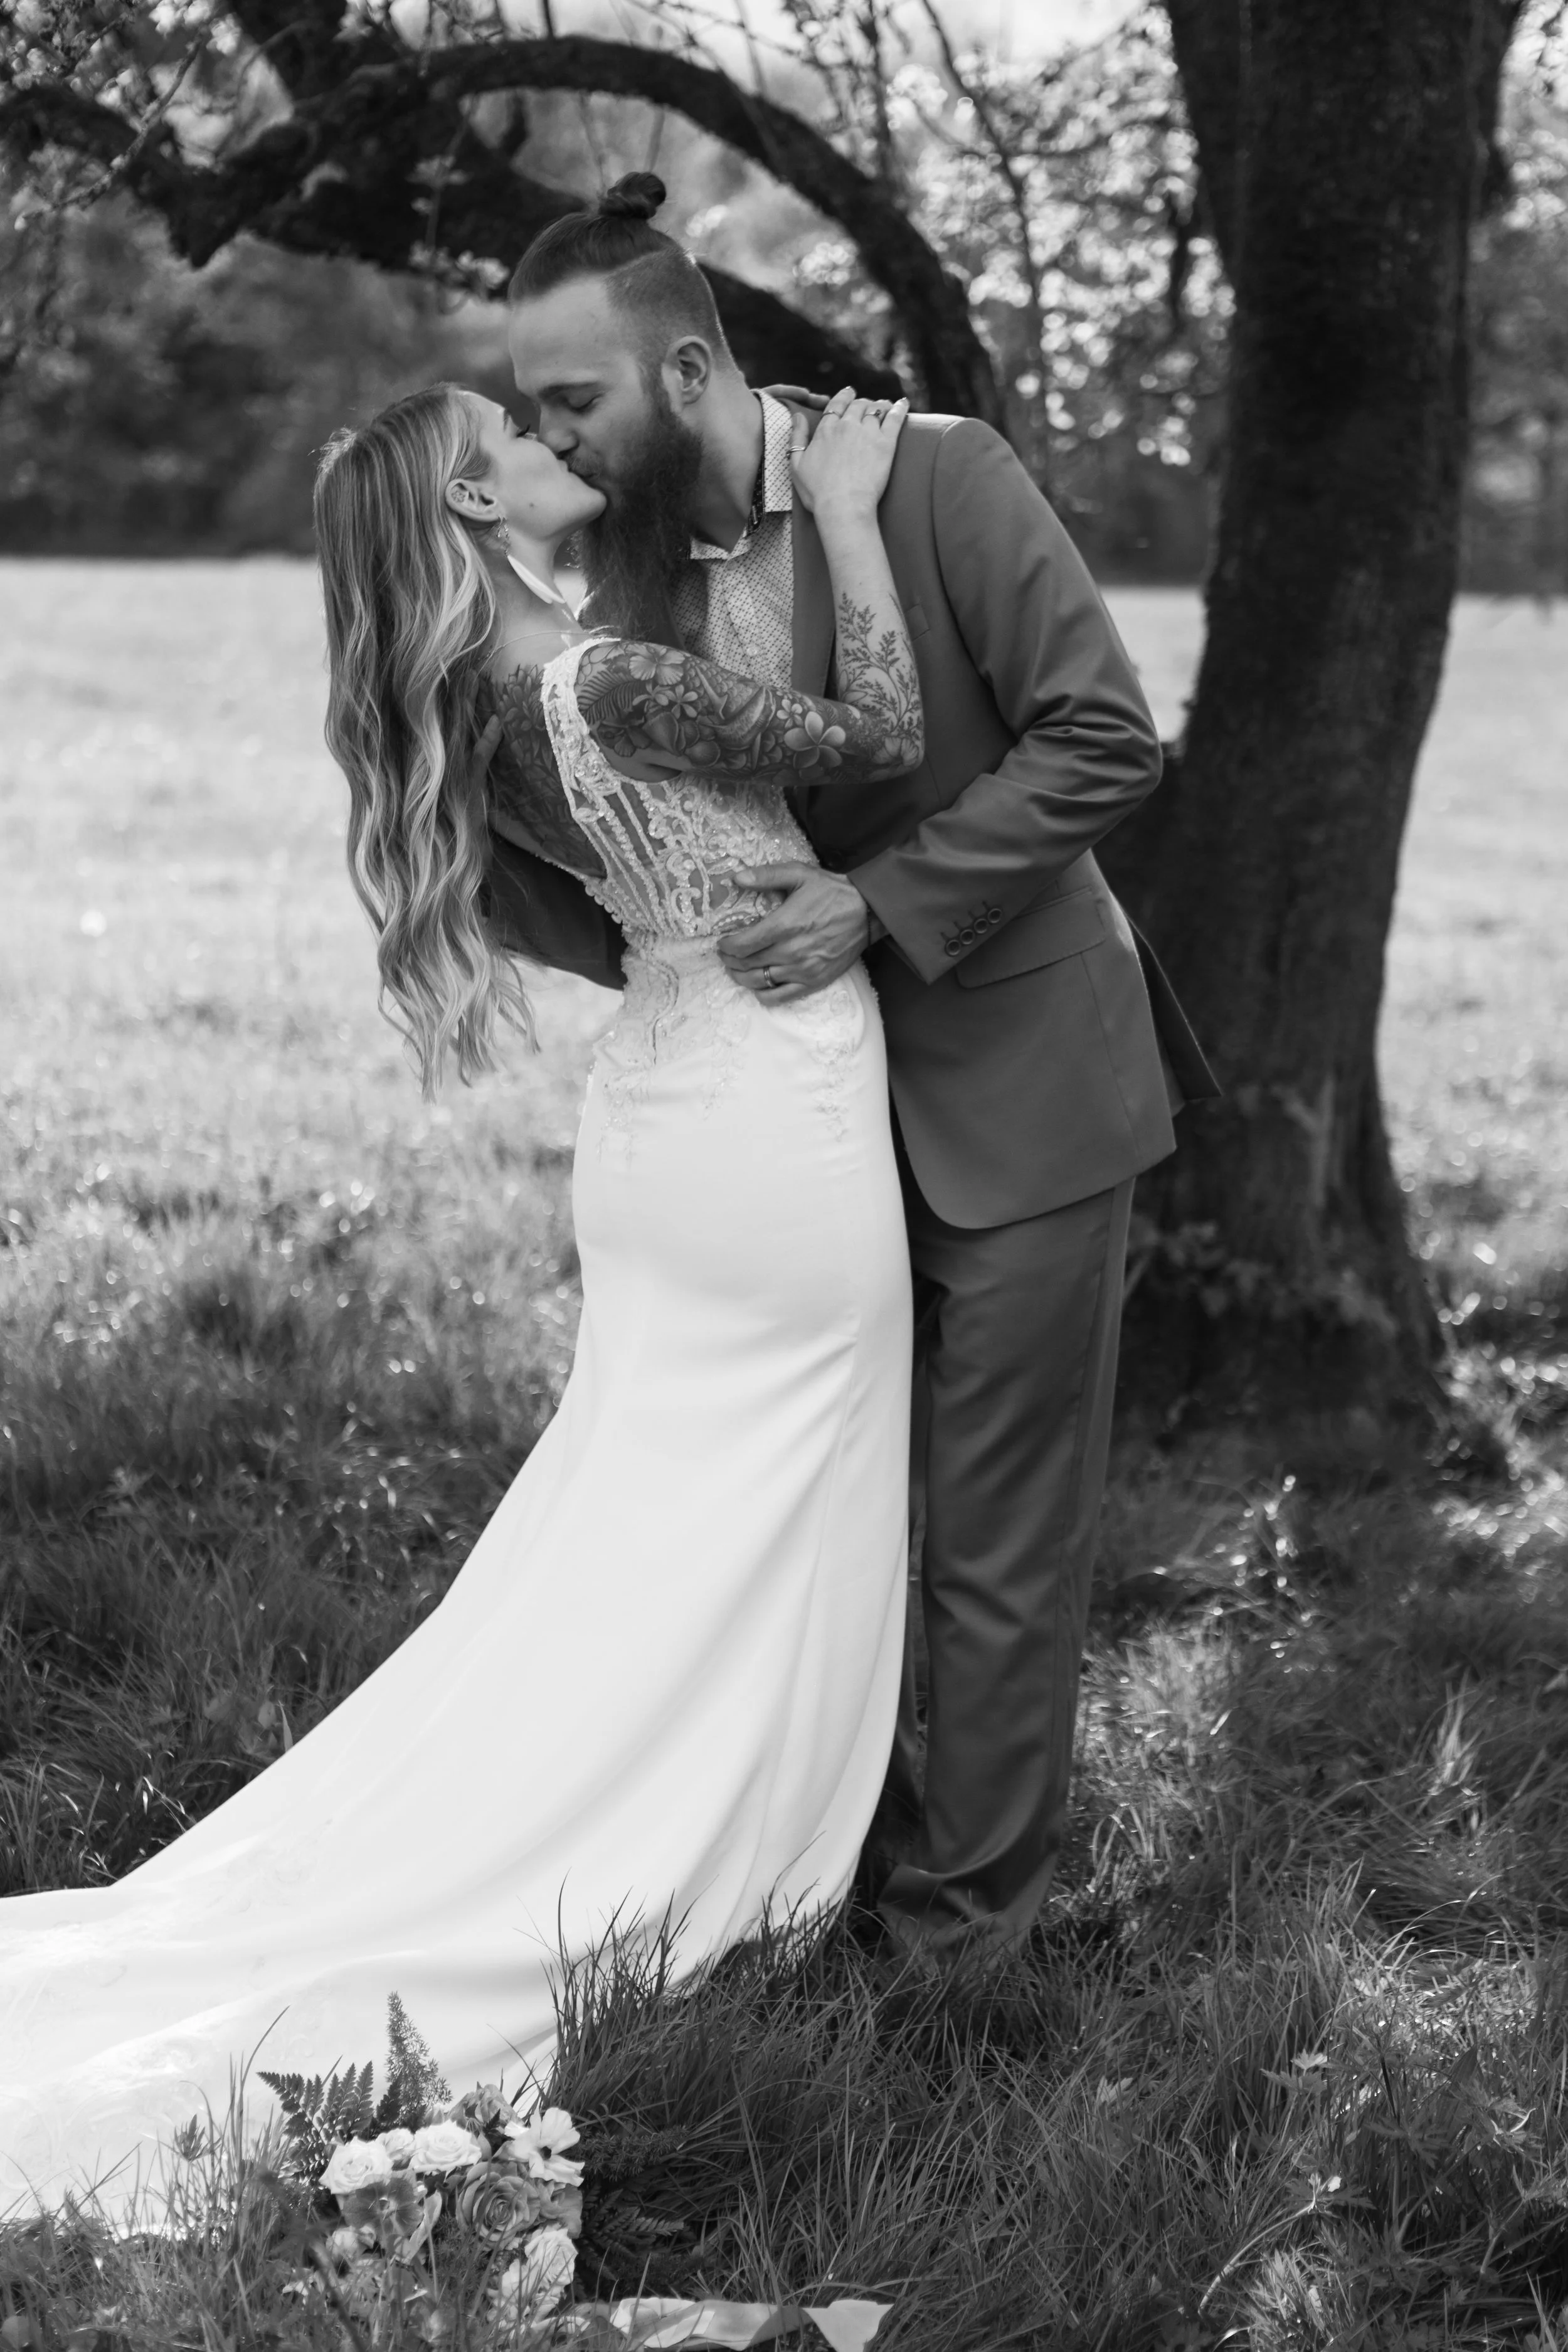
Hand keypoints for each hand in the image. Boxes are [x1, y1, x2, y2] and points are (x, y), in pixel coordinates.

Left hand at [716, 862, 870, 1004]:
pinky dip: (762, 993)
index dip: (726, 946)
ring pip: (758, 982)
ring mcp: (802, 970)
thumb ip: (766, 875)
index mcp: (785, 925)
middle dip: (729, 960)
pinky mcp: (813, 982)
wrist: (867, 912)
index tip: (722, 942)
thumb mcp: (800, 874)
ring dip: (740, 977)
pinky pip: (779, 997)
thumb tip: (736, 877)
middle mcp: (791, 951)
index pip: (743, 944)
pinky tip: (758, 983)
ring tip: (736, 968)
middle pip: (747, 964)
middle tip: (725, 954)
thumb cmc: (832, 892)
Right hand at [789, 389, 909, 520]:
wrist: (843, 506)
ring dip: (880, 405)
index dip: (844, 396)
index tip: (849, 393)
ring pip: (876, 409)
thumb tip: (797, 415)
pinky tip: (903, 403)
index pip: (837, 404)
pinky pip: (895, 418)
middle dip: (862, 403)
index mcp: (826, 430)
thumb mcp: (796, 465)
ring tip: (885, 406)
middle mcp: (847, 426)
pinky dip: (899, 408)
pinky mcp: (886, 444)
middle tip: (867, 406)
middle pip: (858, 405)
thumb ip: (797, 437)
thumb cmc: (818, 492)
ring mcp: (867, 433)